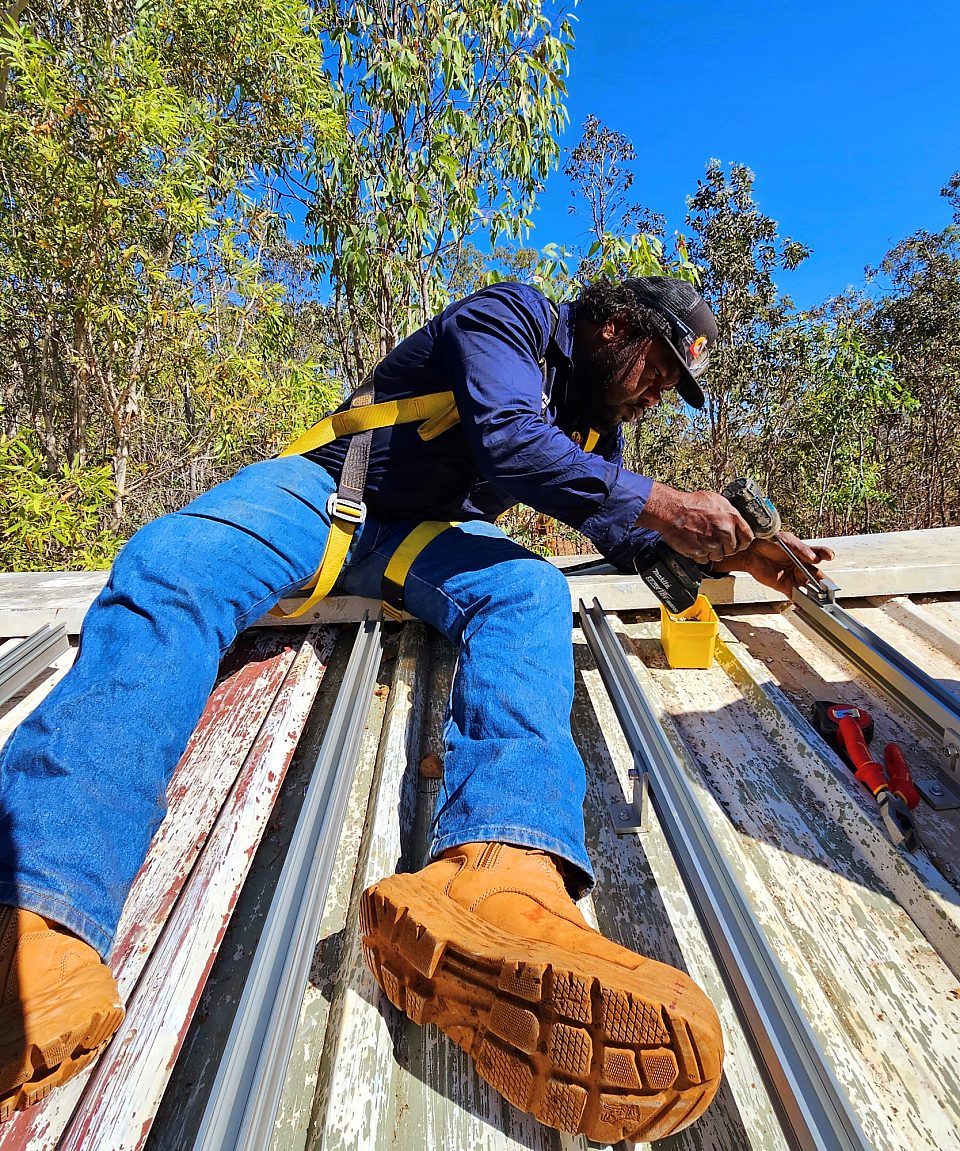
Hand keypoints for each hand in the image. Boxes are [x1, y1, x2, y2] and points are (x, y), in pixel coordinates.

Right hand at [637, 482, 753, 562]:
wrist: (672, 511)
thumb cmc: (691, 504)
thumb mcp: (717, 501)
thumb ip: (729, 513)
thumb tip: (735, 521)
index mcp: (732, 518)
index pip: (748, 538)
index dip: (741, 541)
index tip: (736, 542)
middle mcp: (725, 532)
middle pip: (732, 549)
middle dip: (724, 547)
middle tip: (714, 540)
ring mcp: (713, 544)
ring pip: (718, 556)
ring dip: (711, 552)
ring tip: (702, 540)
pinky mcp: (700, 553)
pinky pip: (705, 560)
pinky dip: (700, 555)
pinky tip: (695, 544)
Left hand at [713, 532, 835, 595]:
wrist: (751, 551)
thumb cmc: (769, 542)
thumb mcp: (786, 542)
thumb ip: (800, 550)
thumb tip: (813, 558)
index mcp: (805, 553)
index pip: (819, 554)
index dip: (826, 555)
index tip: (829, 556)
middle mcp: (802, 566)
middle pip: (816, 575)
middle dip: (823, 582)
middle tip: (827, 587)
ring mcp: (794, 577)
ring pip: (808, 587)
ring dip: (814, 594)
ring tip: (820, 600)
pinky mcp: (785, 586)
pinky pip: (795, 596)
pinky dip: (801, 602)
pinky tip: (806, 607)